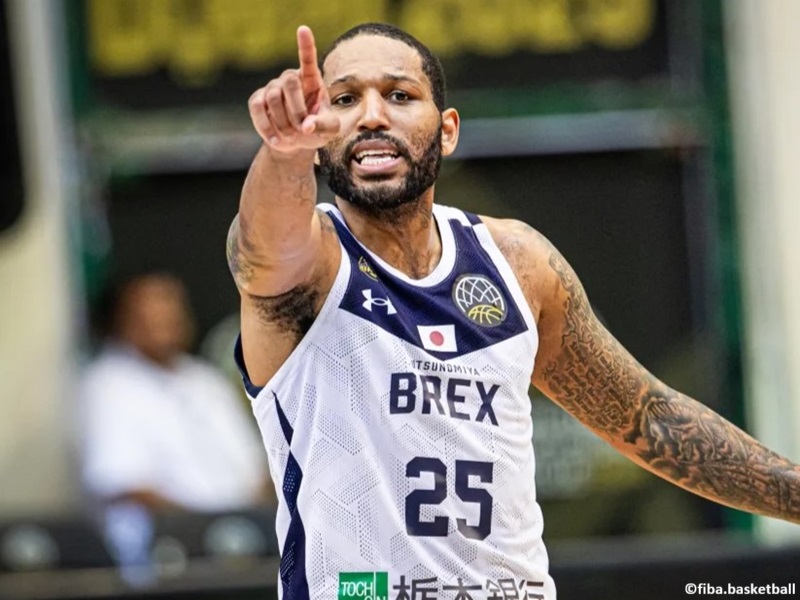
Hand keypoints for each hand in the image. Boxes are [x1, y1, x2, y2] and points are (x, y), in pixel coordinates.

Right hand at [248, 26, 339, 152]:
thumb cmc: (316, 130)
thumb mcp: (329, 131)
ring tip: (292, 136)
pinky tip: (277, 139)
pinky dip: (267, 127)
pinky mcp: (257, 100)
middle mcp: (290, 78)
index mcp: (312, 80)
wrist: (295, 142)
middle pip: (289, 82)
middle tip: (303, 128)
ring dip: (283, 121)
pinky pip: (258, 108)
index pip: (307, 58)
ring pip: (272, 97)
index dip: (305, 44)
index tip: (303, 29)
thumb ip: (324, 126)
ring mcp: (272, 87)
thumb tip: (306, 126)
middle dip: (296, 109)